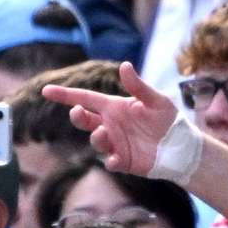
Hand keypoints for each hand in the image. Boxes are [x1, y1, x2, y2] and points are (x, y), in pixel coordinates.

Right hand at [53, 67, 180, 176]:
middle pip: (84, 120)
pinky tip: (116, 159)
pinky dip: (110, 161)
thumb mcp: (156, 100)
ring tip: (104, 133)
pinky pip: (110, 161)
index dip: (65, 95)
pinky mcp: (122, 161)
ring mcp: (114, 143)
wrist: (181, 146)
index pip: (85, 98)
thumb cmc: (168, 120)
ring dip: (97, 137)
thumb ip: (139, 86)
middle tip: (78, 112)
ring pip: (95, 140)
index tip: (46, 90)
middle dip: (77, 116)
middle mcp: (110, 124)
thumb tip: (124, 65)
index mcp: (114, 107)